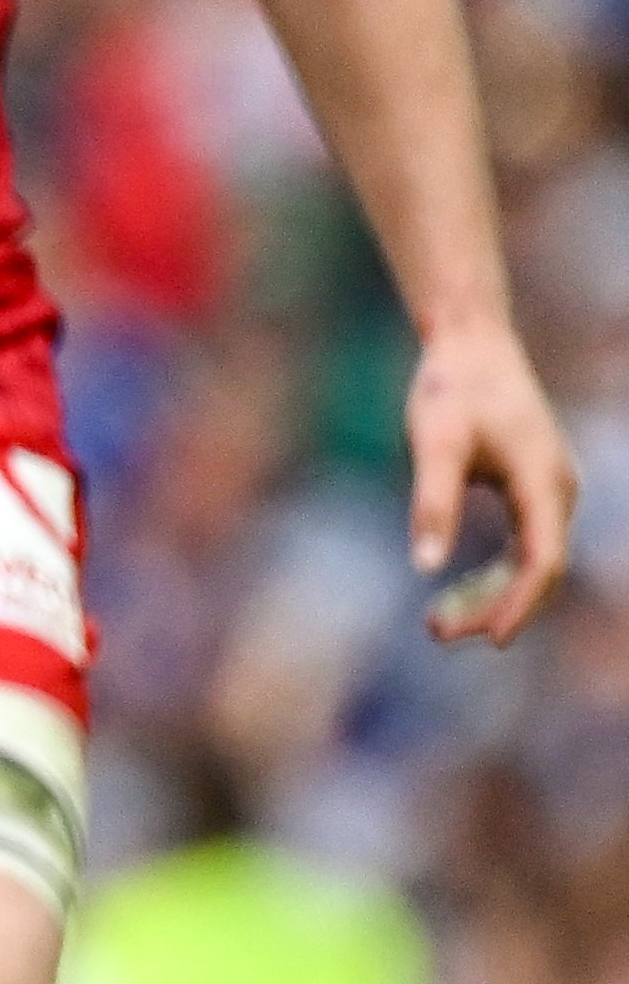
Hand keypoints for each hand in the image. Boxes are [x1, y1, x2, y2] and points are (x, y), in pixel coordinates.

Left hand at [406, 317, 578, 643]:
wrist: (471, 345)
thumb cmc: (452, 390)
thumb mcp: (434, 444)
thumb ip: (432, 503)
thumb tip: (425, 566)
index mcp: (544, 481)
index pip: (544, 560)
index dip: (519, 603)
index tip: (489, 638)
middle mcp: (558, 489)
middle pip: (539, 567)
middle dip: (496, 606)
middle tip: (438, 633)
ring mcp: (549, 489)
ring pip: (531, 560)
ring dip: (492, 593)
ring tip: (439, 623)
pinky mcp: (532, 488)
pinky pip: (524, 544)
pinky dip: (494, 571)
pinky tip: (456, 590)